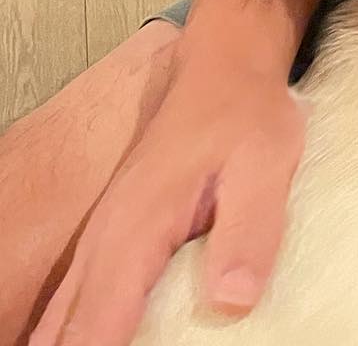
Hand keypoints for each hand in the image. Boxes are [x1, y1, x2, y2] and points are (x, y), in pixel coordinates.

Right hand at [30, 45, 304, 345]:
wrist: (225, 70)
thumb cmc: (247, 115)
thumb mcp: (266, 166)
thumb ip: (249, 232)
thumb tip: (232, 303)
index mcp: (136, 231)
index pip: (95, 327)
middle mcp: (105, 241)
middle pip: (64, 334)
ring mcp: (103, 240)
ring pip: (60, 320)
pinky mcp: (114, 239)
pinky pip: (78, 301)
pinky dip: (78, 331)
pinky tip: (104, 339)